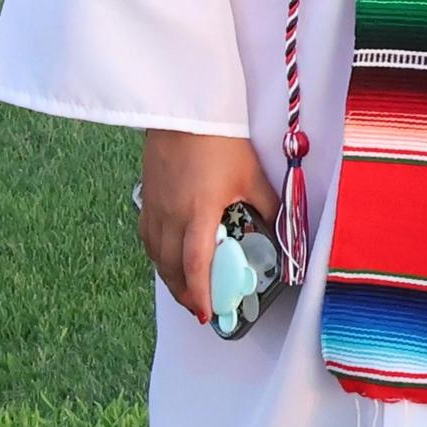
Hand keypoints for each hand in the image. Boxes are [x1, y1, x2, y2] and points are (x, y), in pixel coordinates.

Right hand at [138, 130, 278, 323]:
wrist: (184, 111)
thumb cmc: (219, 140)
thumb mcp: (251, 174)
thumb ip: (266, 205)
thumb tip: (280, 227)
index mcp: (198, 213)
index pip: (196, 266)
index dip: (200, 294)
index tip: (206, 314)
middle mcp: (171, 217)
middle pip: (172, 268)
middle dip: (185, 293)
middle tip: (199, 307)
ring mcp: (155, 209)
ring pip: (156, 256)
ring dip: (170, 277)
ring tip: (186, 288)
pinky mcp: (146, 198)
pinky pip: (148, 238)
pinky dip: (158, 256)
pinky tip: (168, 256)